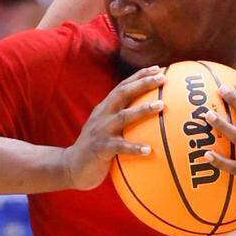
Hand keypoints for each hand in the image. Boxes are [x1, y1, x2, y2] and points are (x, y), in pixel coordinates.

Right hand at [63, 66, 165, 190]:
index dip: (139, 76)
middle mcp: (103, 115)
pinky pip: (119, 147)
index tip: (158, 68)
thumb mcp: (107, 128)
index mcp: (105, 108)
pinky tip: (148, 150)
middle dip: (143, 83)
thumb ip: (123, 118)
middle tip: (163, 78)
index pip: (123, 86)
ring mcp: (101, 131)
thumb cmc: (97, 147)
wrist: (72, 166)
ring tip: (160, 105)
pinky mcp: (100, 149)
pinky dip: (134, 147)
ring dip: (142, 110)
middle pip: (123, 93)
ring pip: (123, 117)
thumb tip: (150, 113)